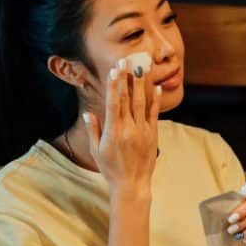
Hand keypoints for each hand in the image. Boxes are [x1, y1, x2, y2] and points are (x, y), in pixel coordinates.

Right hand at [83, 59, 160, 197]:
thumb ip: (94, 130)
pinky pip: (154, 114)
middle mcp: (129, 129)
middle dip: (127, 78)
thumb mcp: (96, 150)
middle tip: (127, 60)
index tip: (114, 70)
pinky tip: (157, 87)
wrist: (132, 184)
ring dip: (142, 84)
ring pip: (142, 103)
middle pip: (128, 99)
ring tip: (142, 68)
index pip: (113, 103)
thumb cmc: (111, 168)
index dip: (114, 85)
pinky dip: (156, 100)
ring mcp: (142, 131)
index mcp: (113, 131)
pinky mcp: (153, 135)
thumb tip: (88, 113)